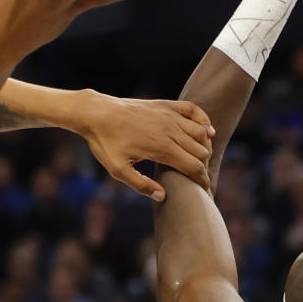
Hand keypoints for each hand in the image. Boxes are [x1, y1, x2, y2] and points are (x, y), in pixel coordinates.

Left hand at [76, 92, 214, 200]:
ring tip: (199, 159)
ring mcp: (169, 115)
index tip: (204, 190)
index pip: (194, 167)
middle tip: (197, 178)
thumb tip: (163, 196)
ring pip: (200, 133)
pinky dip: (204, 120)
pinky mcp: (165, 105)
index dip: (202, 181)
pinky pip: (193, 110)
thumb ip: (140, 184)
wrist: (96, 113)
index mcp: (161, 148)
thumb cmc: (105, 142)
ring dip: (204, 147)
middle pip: (201, 151)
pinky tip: (207, 131)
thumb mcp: (117, 169)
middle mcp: (170, 130)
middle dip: (203, 167)